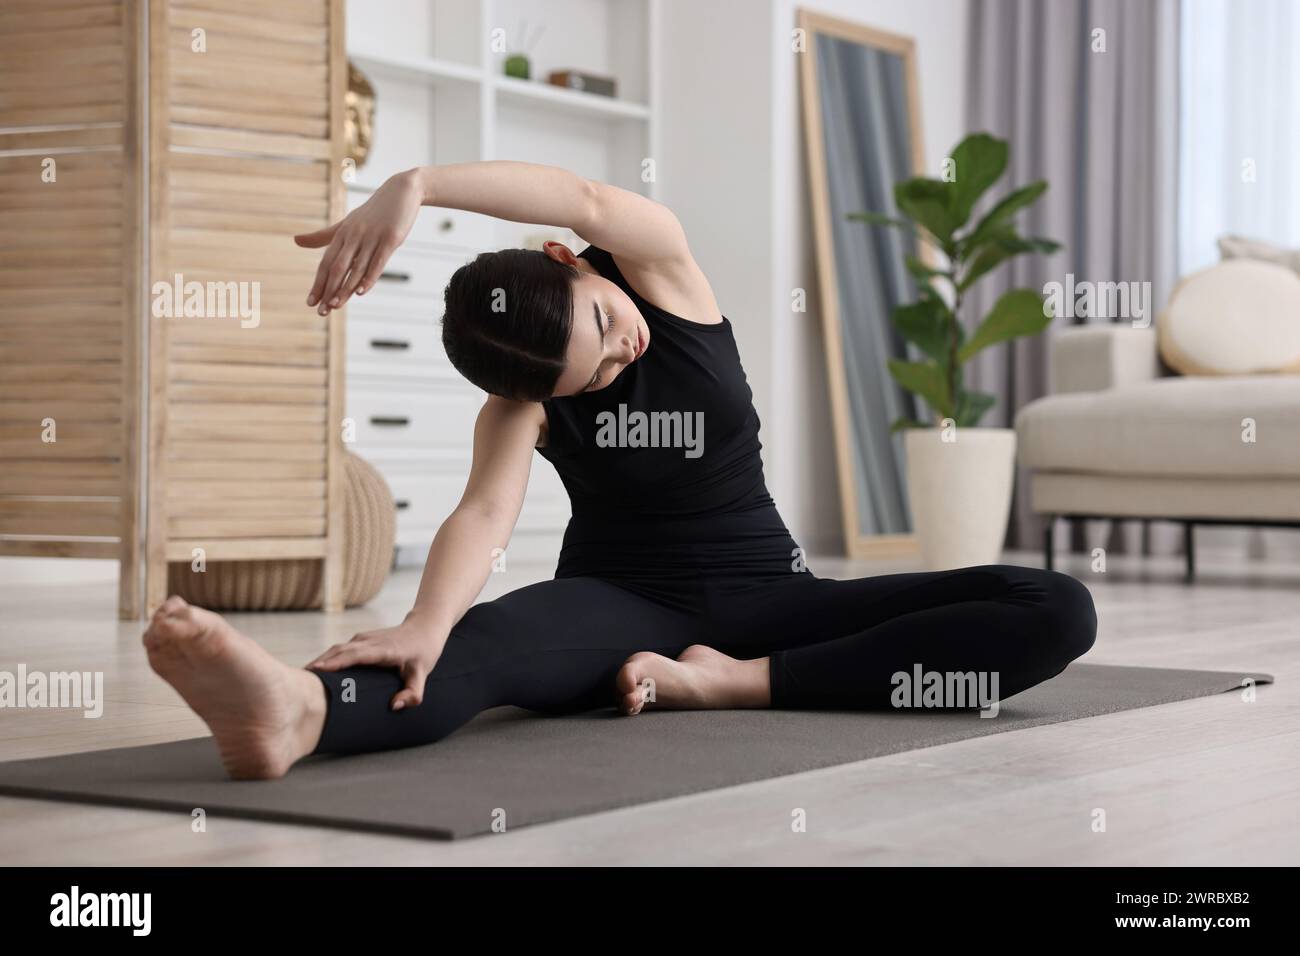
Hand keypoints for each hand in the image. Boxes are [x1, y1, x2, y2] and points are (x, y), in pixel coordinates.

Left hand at [294, 169, 422, 315]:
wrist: (401, 191)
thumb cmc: (373, 212)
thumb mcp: (347, 223)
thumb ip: (323, 236)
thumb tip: (295, 240)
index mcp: (342, 234)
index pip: (326, 263)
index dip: (318, 283)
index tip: (310, 302)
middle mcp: (354, 236)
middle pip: (337, 267)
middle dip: (328, 290)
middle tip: (321, 311)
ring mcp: (372, 237)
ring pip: (356, 268)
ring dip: (345, 289)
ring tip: (335, 306)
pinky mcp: (390, 239)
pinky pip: (378, 262)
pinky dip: (369, 278)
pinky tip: (360, 292)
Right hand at [306, 612, 445, 710]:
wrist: (423, 628)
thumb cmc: (423, 654)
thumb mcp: (422, 675)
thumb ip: (413, 693)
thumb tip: (395, 706)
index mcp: (383, 650)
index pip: (356, 655)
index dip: (336, 662)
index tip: (317, 670)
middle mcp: (369, 642)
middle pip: (339, 652)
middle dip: (319, 665)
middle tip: (298, 682)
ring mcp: (362, 639)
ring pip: (335, 650)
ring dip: (319, 662)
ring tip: (300, 680)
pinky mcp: (358, 641)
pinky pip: (338, 650)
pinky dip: (325, 660)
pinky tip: (313, 674)